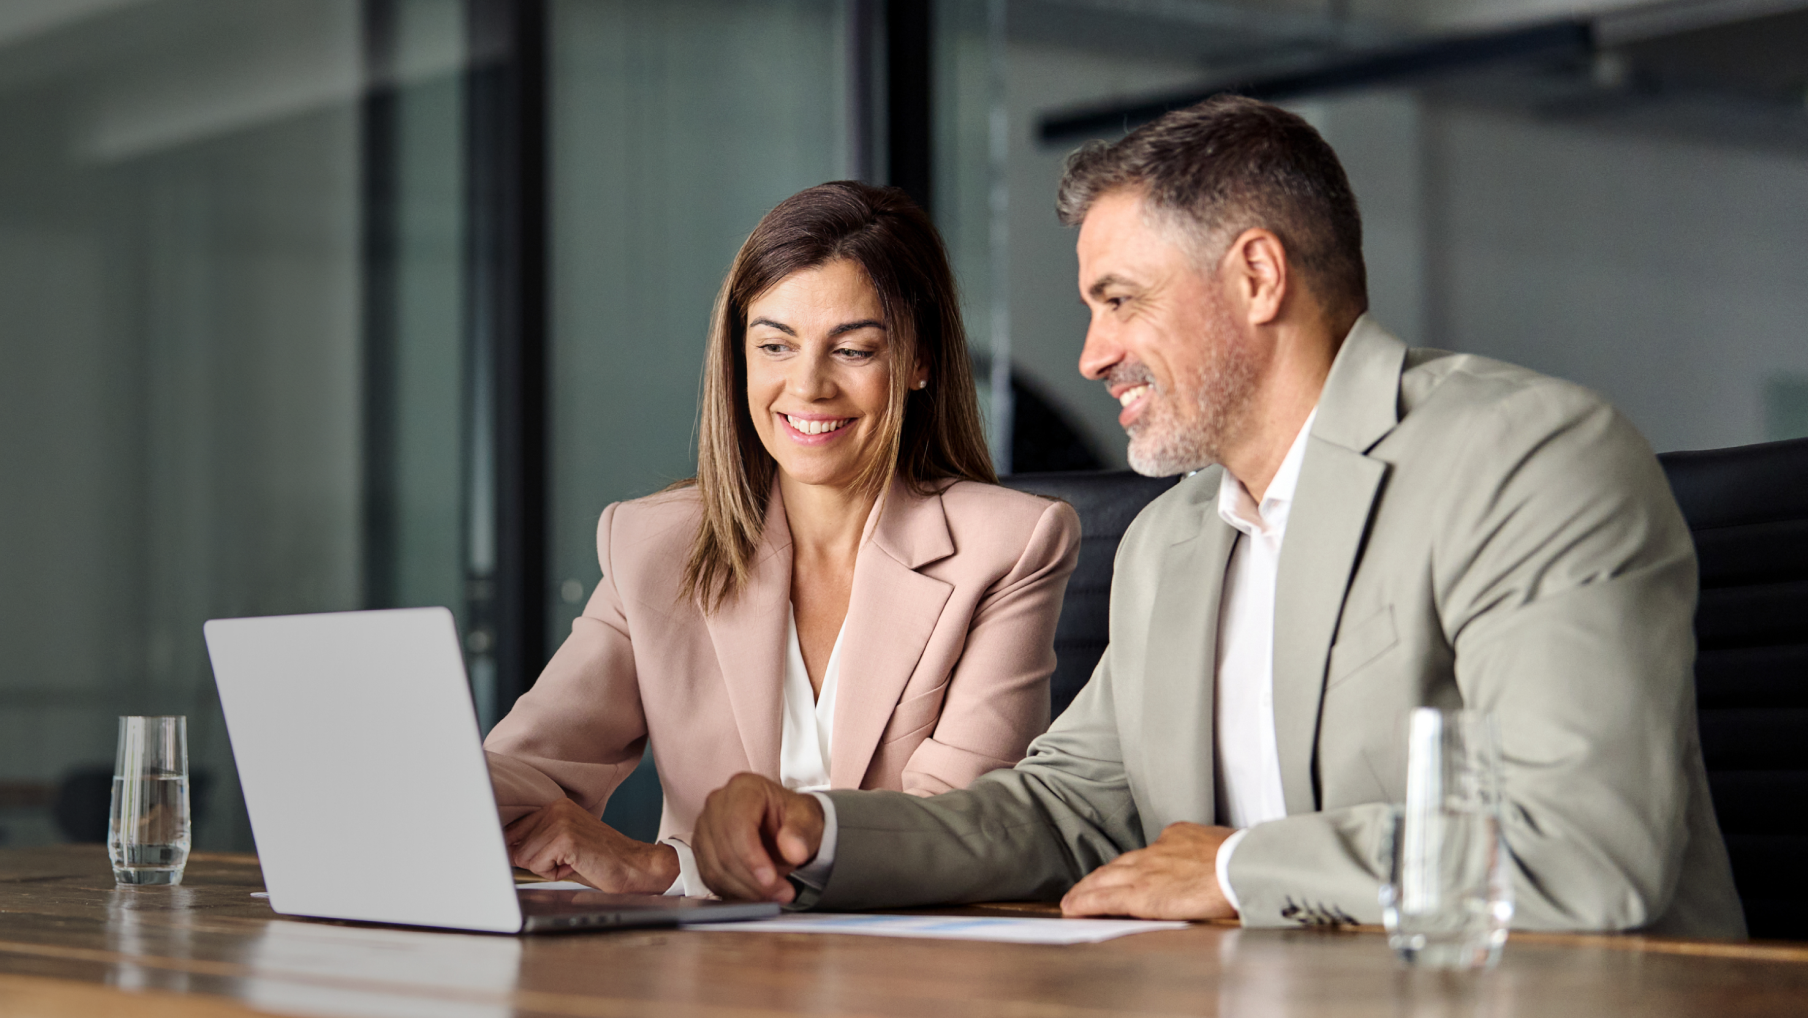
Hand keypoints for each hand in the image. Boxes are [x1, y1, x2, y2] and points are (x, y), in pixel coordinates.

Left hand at [504, 797, 678, 892]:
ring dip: (545, 868)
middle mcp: (555, 808)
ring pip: (523, 857)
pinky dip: (553, 873)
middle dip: (535, 861)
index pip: (511, 829)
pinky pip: (537, 865)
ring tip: (572, 862)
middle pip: (514, 846)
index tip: (525, 855)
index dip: (518, 850)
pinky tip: (575, 865)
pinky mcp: (564, 838)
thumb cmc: (599, 861)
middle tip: (566, 860)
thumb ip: (534, 842)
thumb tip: (500, 850)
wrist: (635, 866)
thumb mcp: (563, 845)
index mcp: (554, 806)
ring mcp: (560, 821)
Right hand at [692, 773, 823, 902]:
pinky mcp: (701, 850)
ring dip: (745, 890)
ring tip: (774, 895)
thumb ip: (801, 833)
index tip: (770, 879)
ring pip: (715, 868)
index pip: (737, 825)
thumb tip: (794, 851)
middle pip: (724, 850)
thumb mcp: (808, 820)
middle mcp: (717, 804)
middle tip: (781, 893)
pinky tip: (756, 894)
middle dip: (753, 880)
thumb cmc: (793, 819)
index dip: (751, 857)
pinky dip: (734, 892)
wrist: (784, 828)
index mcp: (743, 788)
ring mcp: (705, 827)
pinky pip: (710, 878)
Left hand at [1060, 822, 1237, 919]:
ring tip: (1073, 900)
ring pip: (1105, 879)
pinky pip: (1103, 899)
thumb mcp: (1224, 848)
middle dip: (1102, 877)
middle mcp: (1156, 852)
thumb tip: (1217, 865)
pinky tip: (1073, 907)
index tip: (1130, 873)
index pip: (1148, 854)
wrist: (1244, 866)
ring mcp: (1146, 872)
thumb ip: (1210, 856)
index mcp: (1178, 838)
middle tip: (1086, 886)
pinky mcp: (1140, 894)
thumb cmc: (1245, 861)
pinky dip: (1085, 903)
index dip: (1135, 866)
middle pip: (1120, 865)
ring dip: (1087, 889)